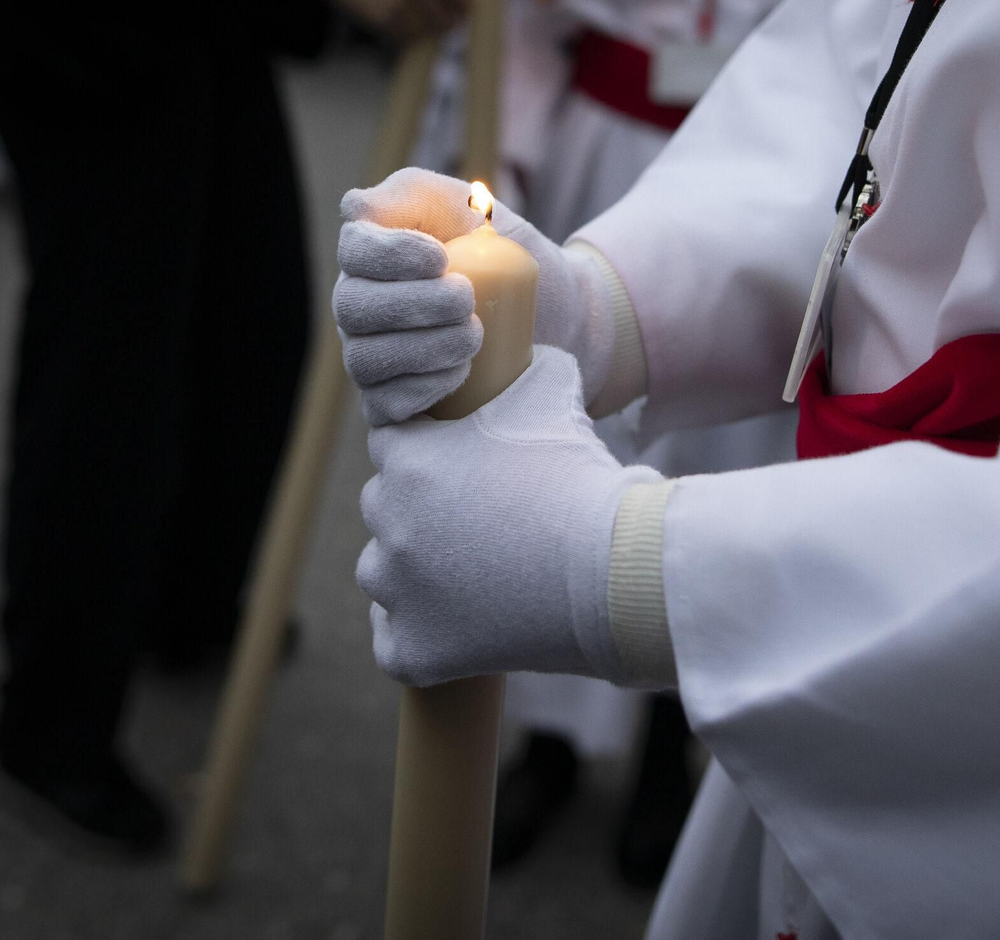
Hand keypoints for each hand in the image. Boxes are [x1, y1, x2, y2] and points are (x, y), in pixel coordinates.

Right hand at [330, 0, 466, 41]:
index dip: (466, 9)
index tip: (461, 12)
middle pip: (449, 23)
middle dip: (446, 26)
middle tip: (438, 22)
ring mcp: (401, 4)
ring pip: (429, 35)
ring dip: (425, 33)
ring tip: (413, 19)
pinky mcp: (386, 21)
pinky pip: (408, 40)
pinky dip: (406, 37)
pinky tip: (396, 22)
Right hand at [336, 167, 617, 424]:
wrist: (563, 318)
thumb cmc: (512, 258)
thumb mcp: (477, 211)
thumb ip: (421, 194)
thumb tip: (355, 209)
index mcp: (376, 255)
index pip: (354, 251)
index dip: (390, 255)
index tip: (442, 258)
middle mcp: (364, 307)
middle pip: (354, 308)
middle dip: (414, 303)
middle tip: (468, 299)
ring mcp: (375, 356)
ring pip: (366, 358)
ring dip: (423, 347)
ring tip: (475, 336)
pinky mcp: (395, 403)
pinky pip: (383, 404)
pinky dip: (421, 388)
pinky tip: (460, 373)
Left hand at [359, 346, 656, 685]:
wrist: (614, 566)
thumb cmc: (583, 477)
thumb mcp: (554, 391)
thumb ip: (526, 363)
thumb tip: (524, 349)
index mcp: (408, 459)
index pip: (393, 447)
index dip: (429, 454)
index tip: (464, 468)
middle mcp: (388, 522)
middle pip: (385, 509)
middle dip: (420, 511)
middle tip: (478, 520)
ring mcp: (395, 591)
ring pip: (384, 574)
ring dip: (414, 571)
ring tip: (472, 574)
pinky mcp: (413, 650)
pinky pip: (394, 641)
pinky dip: (421, 636)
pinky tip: (457, 625)